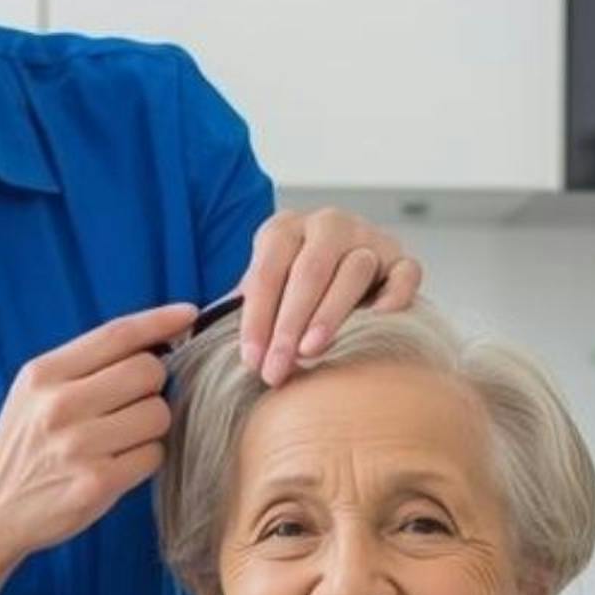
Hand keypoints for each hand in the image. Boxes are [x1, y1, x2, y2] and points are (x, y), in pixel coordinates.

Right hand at [0, 301, 198, 566]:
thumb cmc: (24, 444)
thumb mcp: (36, 392)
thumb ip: (87, 364)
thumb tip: (158, 337)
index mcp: (44, 374)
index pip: (116, 334)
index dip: (159, 320)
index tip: (188, 314)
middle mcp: (59, 406)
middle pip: (147, 371)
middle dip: (152, 385)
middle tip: (132, 403)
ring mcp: (78, 446)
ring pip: (158, 414)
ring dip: (151, 425)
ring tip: (122, 437)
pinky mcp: (97, 484)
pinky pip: (154, 454)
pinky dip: (146, 457)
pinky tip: (120, 463)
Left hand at [233, 208, 423, 384]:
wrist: (341, 272)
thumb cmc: (292, 290)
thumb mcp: (262, 291)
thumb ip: (237, 310)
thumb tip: (188, 338)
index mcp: (285, 228)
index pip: (268, 269)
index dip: (257, 317)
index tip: (251, 360)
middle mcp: (327, 225)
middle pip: (309, 270)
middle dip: (289, 324)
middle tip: (277, 369)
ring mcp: (368, 237)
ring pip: (354, 269)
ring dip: (330, 313)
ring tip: (311, 352)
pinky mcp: (401, 258)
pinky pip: (405, 272)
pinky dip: (396, 294)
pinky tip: (378, 321)